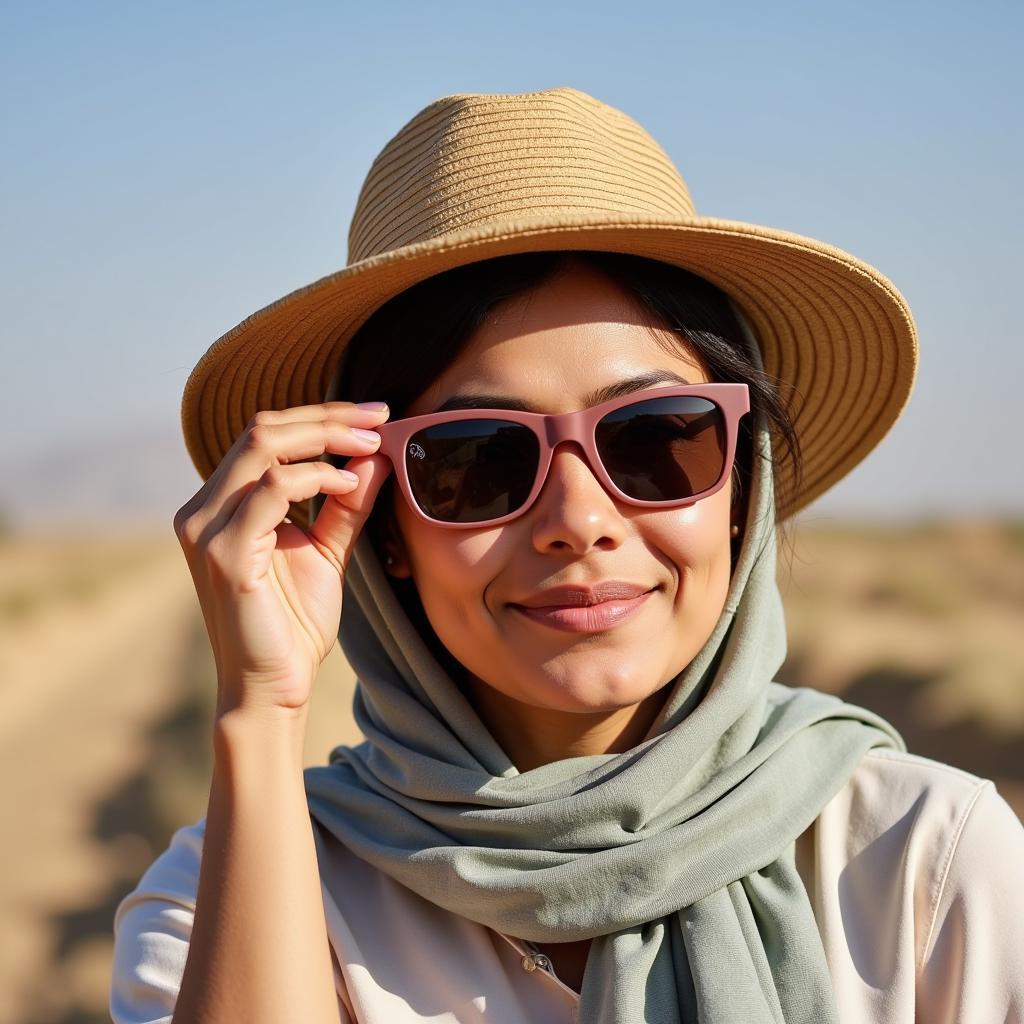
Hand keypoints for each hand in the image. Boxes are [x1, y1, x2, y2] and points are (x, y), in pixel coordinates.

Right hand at [173, 401, 392, 716]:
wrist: (274, 687)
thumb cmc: (294, 624)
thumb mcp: (327, 550)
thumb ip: (345, 504)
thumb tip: (373, 454)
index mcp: (221, 504)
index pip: (266, 435)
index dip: (322, 416)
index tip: (375, 415)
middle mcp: (202, 509)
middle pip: (263, 429)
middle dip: (328, 416)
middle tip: (380, 418)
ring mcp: (206, 528)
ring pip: (263, 446)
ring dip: (326, 437)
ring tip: (372, 446)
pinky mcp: (223, 552)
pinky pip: (273, 489)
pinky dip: (317, 477)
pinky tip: (350, 485)